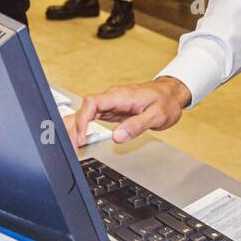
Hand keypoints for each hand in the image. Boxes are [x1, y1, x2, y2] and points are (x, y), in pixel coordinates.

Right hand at [70, 76, 191, 147]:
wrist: (171, 93)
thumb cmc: (165, 101)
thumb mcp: (156, 116)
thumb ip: (136, 126)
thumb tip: (117, 136)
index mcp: (120, 96)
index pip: (92, 103)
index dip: (83, 119)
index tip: (82, 137)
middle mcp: (112, 98)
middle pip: (85, 109)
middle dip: (74, 127)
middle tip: (71, 147)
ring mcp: (111, 104)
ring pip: (86, 114)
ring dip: (76, 128)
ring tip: (70, 145)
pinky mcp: (112, 110)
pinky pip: (92, 117)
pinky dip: (84, 127)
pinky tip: (78, 136)